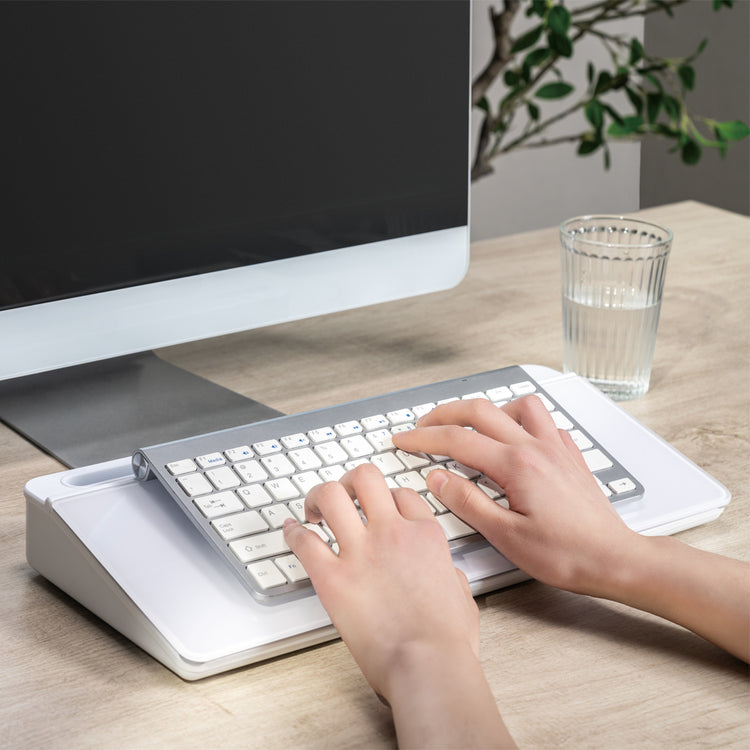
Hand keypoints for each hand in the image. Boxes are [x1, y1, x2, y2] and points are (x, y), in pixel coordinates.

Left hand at [282, 463, 478, 698]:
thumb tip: (445, 572)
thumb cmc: (447, 640)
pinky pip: (304, 542)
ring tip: (313, 509)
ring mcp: (360, 552)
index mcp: (425, 535)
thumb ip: (449, 573)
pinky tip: (291, 533)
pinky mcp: (332, 578)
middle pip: (365, 478)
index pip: (401, 493)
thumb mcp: (462, 595)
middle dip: (349, 482)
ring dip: (317, 496)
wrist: (428, 666)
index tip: (375, 508)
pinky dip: (293, 533)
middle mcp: (392, 533)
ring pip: (331, 495)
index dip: (386, 497)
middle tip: (342, 496)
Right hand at [392, 395, 637, 597]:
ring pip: (516, 406)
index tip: (403, 440)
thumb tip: (437, 478)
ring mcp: (555, 448)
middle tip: (422, 425)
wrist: (615, 560)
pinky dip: (520, 420)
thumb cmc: (566, 555)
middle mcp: (536, 447)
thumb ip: (467, 501)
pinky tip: (514, 438)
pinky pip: (542, 421)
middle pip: (480, 411)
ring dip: (487, 410)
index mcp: (516, 465)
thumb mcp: (505, 536)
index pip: (457, 440)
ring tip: (470, 427)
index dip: (423, 438)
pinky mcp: (569, 456)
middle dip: (445, 413)